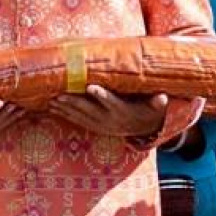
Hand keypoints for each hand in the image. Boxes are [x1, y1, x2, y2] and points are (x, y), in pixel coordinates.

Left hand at [47, 86, 168, 141]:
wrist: (140, 129)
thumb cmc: (146, 111)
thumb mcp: (154, 107)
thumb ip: (157, 102)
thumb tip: (164, 98)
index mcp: (122, 111)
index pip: (110, 102)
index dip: (100, 95)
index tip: (90, 87)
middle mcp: (108, 119)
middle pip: (89, 110)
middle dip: (74, 103)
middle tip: (59, 95)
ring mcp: (99, 124)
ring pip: (79, 116)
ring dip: (65, 109)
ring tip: (51, 101)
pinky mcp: (93, 126)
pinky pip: (76, 121)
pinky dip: (64, 114)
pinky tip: (52, 108)